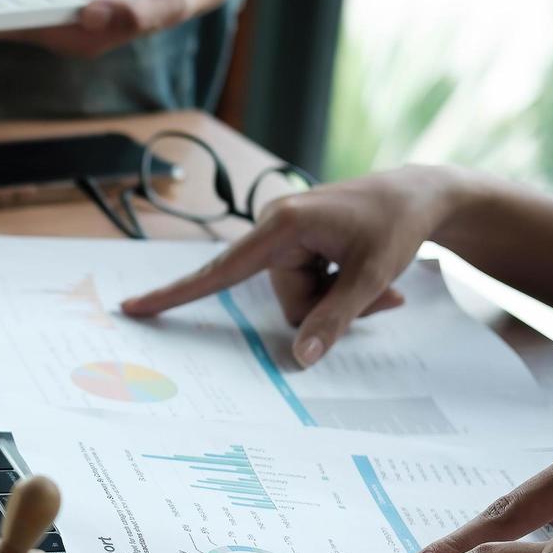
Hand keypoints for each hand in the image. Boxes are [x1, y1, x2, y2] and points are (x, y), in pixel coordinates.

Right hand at [120, 165, 459, 364]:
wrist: (419, 194)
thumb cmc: (397, 224)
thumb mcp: (372, 277)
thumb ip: (334, 319)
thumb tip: (300, 358)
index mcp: (282, 226)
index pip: (220, 270)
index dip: (176, 294)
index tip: (133, 308)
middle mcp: (274, 228)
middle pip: (284, 300)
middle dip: (327, 304)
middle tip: (372, 286)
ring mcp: (286, 238)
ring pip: (298, 299)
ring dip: (339, 298)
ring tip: (375, 277)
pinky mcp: (298, 244)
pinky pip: (307, 287)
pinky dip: (338, 289)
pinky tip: (367, 274)